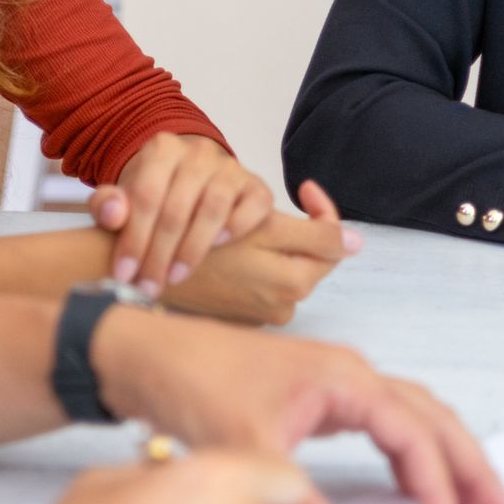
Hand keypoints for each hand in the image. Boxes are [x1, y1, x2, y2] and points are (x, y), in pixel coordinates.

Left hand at [88, 135, 271, 296]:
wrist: (192, 175)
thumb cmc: (156, 190)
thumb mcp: (125, 193)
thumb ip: (108, 203)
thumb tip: (111, 214)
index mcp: (162, 149)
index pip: (146, 196)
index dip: (134, 239)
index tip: (124, 273)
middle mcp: (199, 153)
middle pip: (177, 208)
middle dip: (159, 254)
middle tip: (148, 286)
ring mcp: (231, 169)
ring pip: (213, 209)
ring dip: (192, 249)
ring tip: (175, 277)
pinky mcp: (256, 186)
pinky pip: (253, 207)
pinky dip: (236, 227)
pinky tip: (218, 247)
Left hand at [91, 311, 503, 503]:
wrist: (144, 355)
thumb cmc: (191, 384)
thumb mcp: (243, 450)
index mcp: (343, 378)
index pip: (412, 434)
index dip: (437, 486)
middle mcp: (349, 374)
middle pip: (432, 418)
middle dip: (471, 466)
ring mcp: (335, 383)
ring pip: (413, 416)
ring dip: (447, 457)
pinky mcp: (317, 397)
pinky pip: (383, 422)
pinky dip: (408, 451)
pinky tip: (412, 484)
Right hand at [165, 182, 362, 325]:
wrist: (145, 276)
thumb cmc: (202, 247)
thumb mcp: (263, 230)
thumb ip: (318, 237)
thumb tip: (358, 244)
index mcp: (293, 284)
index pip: (333, 244)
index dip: (323, 210)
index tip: (304, 189)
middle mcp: (283, 306)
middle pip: (309, 257)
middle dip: (297, 230)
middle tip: (270, 207)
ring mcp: (261, 313)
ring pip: (285, 267)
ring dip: (275, 245)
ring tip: (245, 225)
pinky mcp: (241, 314)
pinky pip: (262, 281)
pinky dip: (254, 262)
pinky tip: (232, 248)